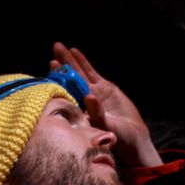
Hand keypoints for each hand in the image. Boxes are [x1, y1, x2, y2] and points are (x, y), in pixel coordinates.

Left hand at [49, 42, 162, 167]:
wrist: (133, 137)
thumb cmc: (117, 137)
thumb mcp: (106, 126)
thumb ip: (97, 113)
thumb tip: (89, 96)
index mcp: (79, 109)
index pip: (65, 91)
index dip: (58, 78)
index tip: (51, 65)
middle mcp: (83, 99)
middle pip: (70, 78)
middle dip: (62, 64)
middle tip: (55, 48)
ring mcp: (93, 92)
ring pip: (79, 73)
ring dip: (70, 60)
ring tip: (59, 46)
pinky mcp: (105, 88)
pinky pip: (91, 73)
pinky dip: (83, 63)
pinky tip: (75, 52)